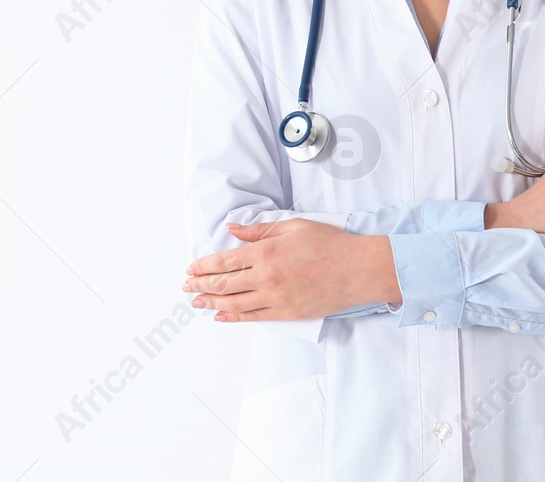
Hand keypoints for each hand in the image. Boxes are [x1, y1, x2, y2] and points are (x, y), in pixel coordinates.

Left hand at [182, 219, 398, 321]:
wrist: (358, 269)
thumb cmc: (329, 244)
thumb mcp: (292, 226)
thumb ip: (258, 230)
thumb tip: (231, 230)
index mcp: (266, 252)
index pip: (224, 262)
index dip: (203, 266)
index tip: (191, 268)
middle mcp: (267, 277)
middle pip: (224, 284)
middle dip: (201, 285)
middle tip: (186, 286)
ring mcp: (276, 298)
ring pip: (234, 303)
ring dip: (211, 302)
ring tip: (196, 302)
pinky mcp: (287, 313)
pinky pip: (254, 317)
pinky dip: (233, 317)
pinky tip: (220, 315)